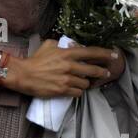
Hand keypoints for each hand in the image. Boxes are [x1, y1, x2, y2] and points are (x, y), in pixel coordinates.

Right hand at [4, 39, 118, 98]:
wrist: (23, 74)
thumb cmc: (36, 59)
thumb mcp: (49, 45)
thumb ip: (63, 45)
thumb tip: (73, 46)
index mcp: (67, 53)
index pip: (91, 52)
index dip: (105, 54)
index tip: (114, 55)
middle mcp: (69, 66)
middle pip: (93, 70)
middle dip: (102, 72)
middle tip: (106, 73)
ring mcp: (66, 79)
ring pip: (86, 83)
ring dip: (86, 83)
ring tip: (83, 82)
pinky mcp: (62, 90)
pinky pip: (78, 93)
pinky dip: (78, 91)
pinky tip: (75, 89)